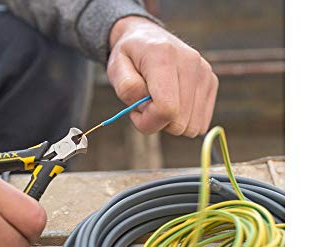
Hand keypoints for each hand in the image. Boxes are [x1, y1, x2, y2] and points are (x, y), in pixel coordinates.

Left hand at [108, 16, 217, 136]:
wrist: (146, 37)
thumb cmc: (130, 58)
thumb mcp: (116, 69)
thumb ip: (127, 89)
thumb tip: (147, 106)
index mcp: (164, 56)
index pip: (166, 109)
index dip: (148, 121)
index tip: (136, 112)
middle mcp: (190, 63)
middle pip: (179, 123)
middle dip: (158, 122)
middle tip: (147, 104)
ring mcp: (205, 73)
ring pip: (192, 127)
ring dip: (172, 122)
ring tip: (160, 101)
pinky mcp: (212, 82)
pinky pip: (200, 124)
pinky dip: (184, 120)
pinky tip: (174, 103)